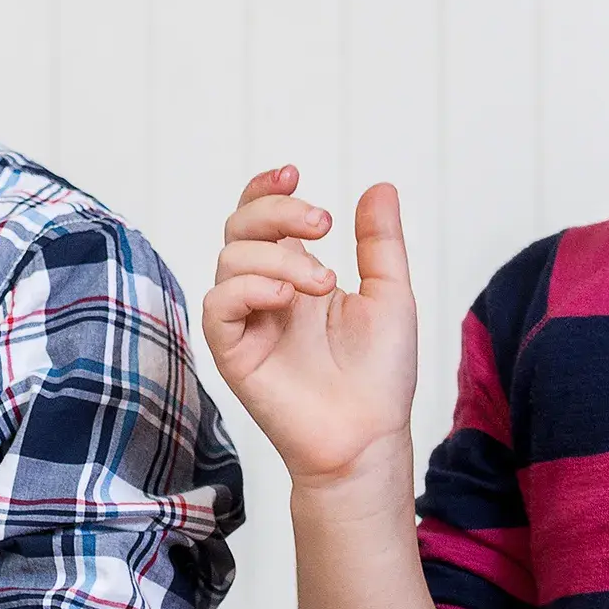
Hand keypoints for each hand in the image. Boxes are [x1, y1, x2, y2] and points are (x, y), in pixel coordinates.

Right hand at [202, 167, 421, 492]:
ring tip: (323, 283)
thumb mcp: (391, 294)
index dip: (266, 189)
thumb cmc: (381, 375)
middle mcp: (265, 293)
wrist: (371, 436)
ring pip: (230, 260)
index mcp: (296, 274)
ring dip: (277, 257)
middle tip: (323, 225)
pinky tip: (286, 298)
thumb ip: (381, 242)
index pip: (262, 218)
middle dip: (276, 211)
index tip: (295, 173)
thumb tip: (379, 186)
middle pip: (239, 227)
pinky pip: (217, 306)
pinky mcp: (233, 353)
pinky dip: (248, 289)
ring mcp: (247, 322)